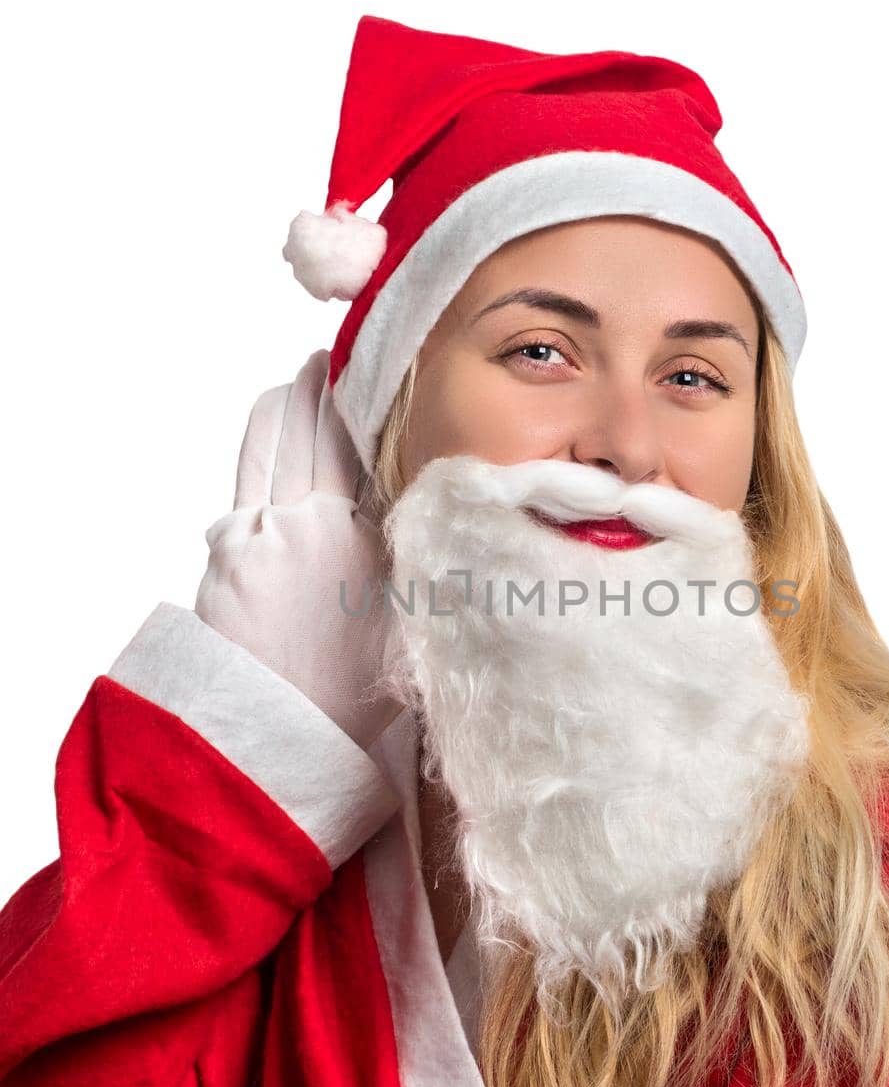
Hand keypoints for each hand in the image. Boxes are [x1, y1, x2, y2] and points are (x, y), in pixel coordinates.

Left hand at [194, 348, 402, 752]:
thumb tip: (460, 520)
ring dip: (298, 396)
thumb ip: (426, 564)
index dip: (387, 406)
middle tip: (354, 350)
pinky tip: (278, 408)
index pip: (380, 452)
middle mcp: (317, 524)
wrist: (279, 736)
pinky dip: (267, 429)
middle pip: (327, 430)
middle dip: (338, 384)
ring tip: (314, 370)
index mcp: (371, 543)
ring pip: (282, 436)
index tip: (398, 373)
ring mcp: (265, 527)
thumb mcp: (411, 625)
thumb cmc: (352, 692)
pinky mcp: (229, 540)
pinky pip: (252, 465)